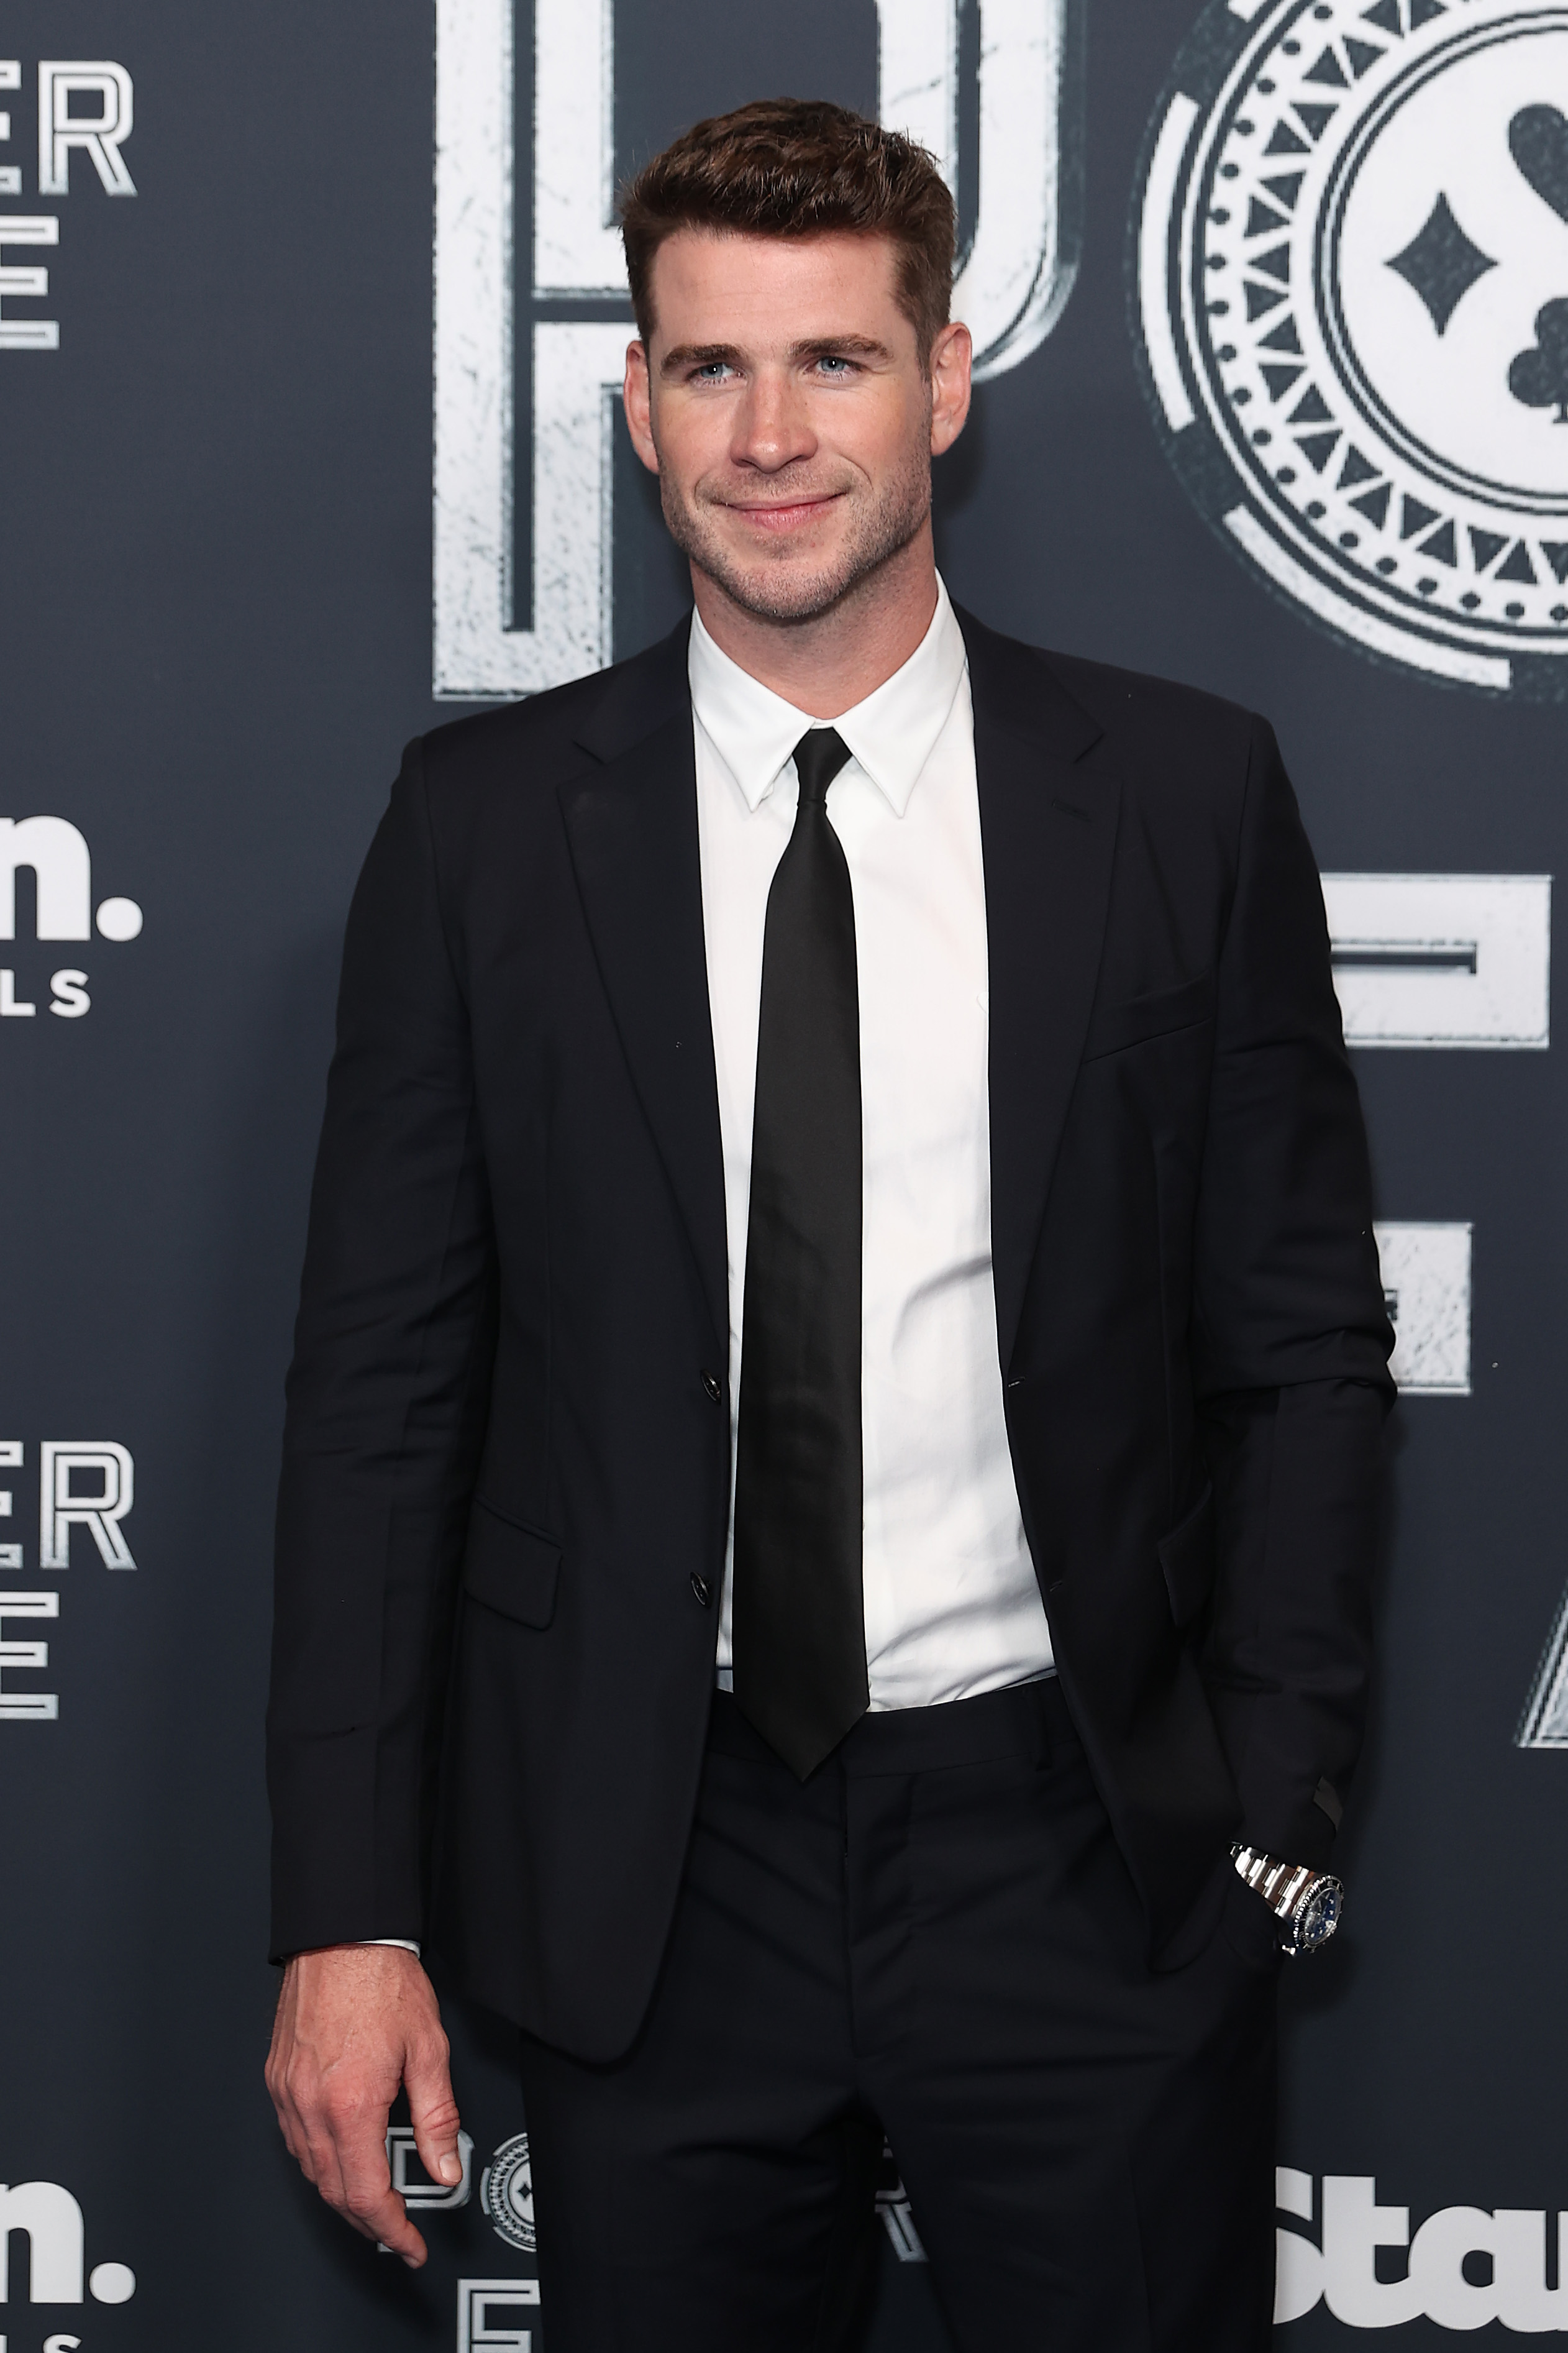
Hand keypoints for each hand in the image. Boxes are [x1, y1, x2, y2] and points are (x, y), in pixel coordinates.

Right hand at [265, 1944, 461, 2265]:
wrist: (341, 1935)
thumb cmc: (381, 1979)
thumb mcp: (429, 2048)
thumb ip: (438, 2116)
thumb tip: (443, 2167)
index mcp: (352, 2101)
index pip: (366, 2194)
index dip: (391, 2229)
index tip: (409, 2243)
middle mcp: (312, 2103)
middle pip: (334, 2192)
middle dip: (367, 2221)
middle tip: (397, 2230)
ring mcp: (289, 2092)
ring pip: (310, 2170)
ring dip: (341, 2195)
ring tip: (374, 2200)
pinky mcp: (278, 2079)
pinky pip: (294, 2139)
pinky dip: (319, 2161)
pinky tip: (340, 2156)